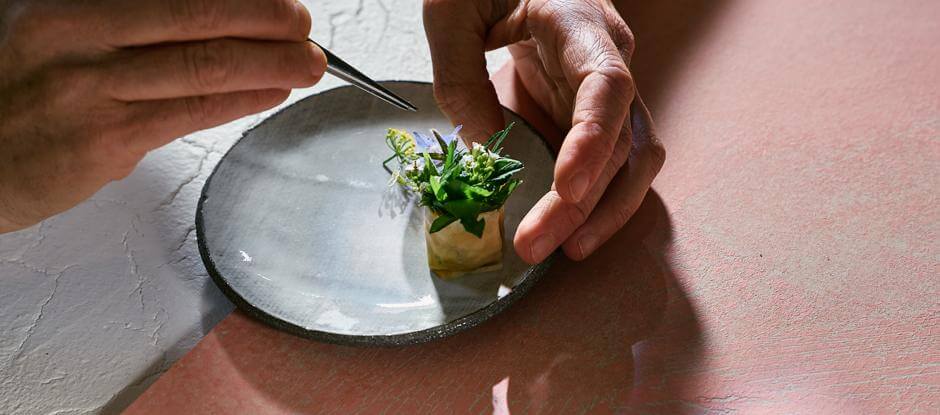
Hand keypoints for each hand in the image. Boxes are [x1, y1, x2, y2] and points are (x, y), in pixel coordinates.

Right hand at [0, 0, 326, 232]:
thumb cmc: (23, 94)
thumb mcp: (62, 34)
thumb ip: (129, 26)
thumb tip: (214, 20)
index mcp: (69, 3)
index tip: (275, 2)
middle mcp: (75, 34)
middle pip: (197, 17)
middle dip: (266, 20)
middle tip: (302, 25)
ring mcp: (88, 86)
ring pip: (203, 66)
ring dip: (269, 64)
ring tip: (305, 63)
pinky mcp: (103, 139)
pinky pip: (190, 112)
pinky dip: (241, 100)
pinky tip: (268, 94)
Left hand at [424, 0, 665, 263]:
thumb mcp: (452, 11)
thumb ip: (460, 78)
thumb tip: (487, 151)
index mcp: (581, 25)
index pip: (607, 85)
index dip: (593, 141)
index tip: (567, 188)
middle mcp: (609, 60)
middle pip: (620, 142)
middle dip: (584, 203)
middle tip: (536, 245)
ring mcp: (606, 91)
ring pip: (629, 161)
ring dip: (600, 212)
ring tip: (560, 249)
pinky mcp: (588, 112)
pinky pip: (608, 164)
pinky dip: (594, 201)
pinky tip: (567, 229)